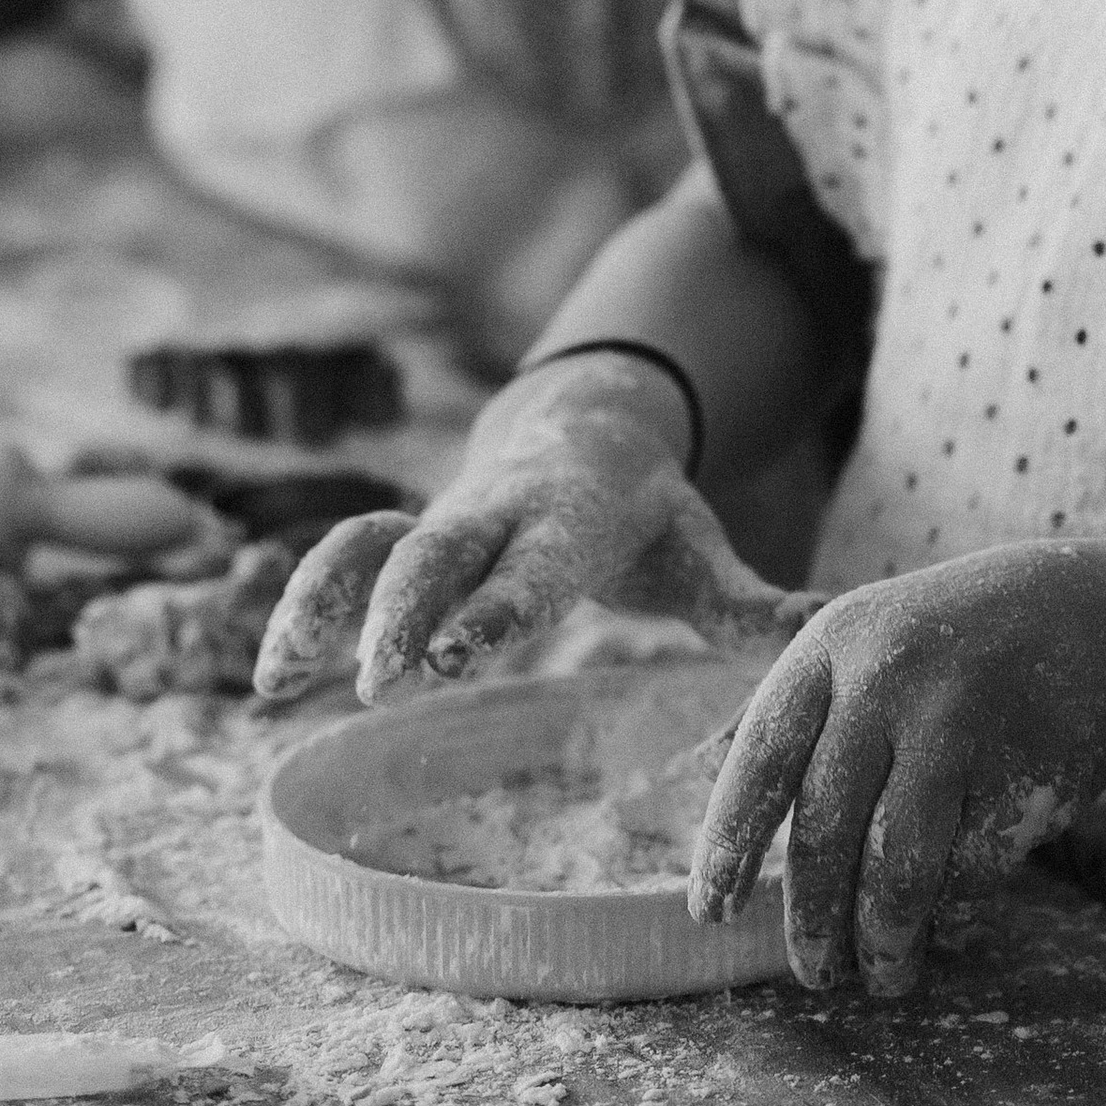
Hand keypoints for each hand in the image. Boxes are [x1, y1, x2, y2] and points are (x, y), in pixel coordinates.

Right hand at [251, 352, 816, 703]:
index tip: (454, 654)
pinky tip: (272, 680)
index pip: (533, 566)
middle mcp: (498, 513)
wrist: (581, 424)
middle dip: (403, 609)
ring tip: (279, 680)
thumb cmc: (648, 513)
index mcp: (574, 519)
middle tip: (379, 677)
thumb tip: (834, 633)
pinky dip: (300, 606)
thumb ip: (755, 606)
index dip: (495, 607)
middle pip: (438, 551)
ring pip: (369, 545)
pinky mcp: (406, 534)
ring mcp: (444, 519)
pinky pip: (342, 555)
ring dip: (322, 606)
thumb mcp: (701, 552)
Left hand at [689, 546, 1105, 997]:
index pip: (762, 763)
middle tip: (813, 976)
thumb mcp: (860, 649)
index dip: (730, 845)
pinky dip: (955, 907)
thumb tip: (713, 832)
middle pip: (826, 829)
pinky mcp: (1022, 769)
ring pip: (897, 868)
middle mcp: (886, 680)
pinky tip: (950, 916)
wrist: (1087, 617)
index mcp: (829, 651)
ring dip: (883, 940)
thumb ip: (796, 728)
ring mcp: (957, 722)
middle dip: (813, 920)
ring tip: (883, 975)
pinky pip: (971, 870)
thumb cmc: (943, 651)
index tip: (711, 913)